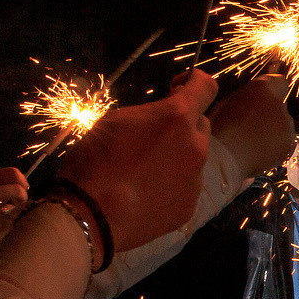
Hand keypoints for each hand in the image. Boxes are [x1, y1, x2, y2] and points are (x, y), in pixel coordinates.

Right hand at [0, 168, 27, 223]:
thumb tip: (12, 190)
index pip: (11, 172)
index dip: (22, 180)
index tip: (24, 187)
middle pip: (17, 184)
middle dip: (23, 193)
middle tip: (21, 200)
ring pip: (15, 197)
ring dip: (16, 204)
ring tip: (5, 209)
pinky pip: (3, 212)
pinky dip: (1, 215)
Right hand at [60, 70, 216, 251]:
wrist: (92, 215)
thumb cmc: (95, 161)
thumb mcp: (116, 121)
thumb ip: (150, 114)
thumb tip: (163, 117)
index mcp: (176, 118)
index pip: (206, 87)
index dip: (195, 83)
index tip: (178, 90)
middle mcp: (195, 146)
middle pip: (200, 125)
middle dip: (182, 125)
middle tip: (153, 138)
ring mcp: (196, 179)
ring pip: (194, 159)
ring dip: (177, 157)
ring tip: (144, 173)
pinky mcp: (189, 206)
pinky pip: (186, 187)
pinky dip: (171, 186)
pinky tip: (145, 194)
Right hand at [208, 74, 293, 174]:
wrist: (223, 157)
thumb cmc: (217, 126)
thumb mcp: (227, 102)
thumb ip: (246, 96)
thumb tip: (253, 96)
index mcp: (263, 87)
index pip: (279, 82)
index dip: (270, 91)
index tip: (263, 99)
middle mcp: (280, 103)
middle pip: (280, 106)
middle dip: (269, 113)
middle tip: (251, 125)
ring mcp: (286, 125)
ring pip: (283, 125)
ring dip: (273, 130)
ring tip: (253, 142)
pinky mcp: (288, 144)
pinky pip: (284, 142)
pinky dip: (275, 147)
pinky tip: (258, 152)